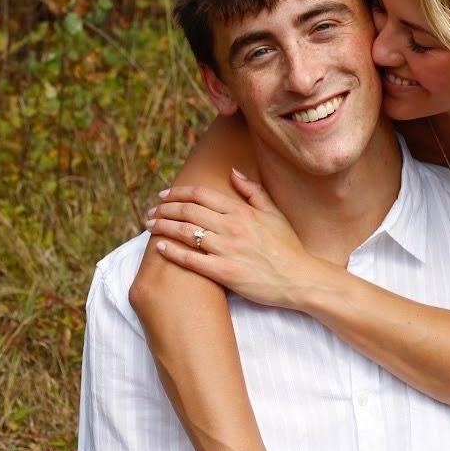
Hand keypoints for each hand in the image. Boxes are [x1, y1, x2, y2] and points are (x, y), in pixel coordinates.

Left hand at [145, 170, 316, 307]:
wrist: (300, 279)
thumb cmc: (288, 247)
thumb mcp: (274, 213)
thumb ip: (253, 191)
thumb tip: (233, 172)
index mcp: (242, 211)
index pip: (200, 195)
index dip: (177, 193)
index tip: (163, 195)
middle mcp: (232, 227)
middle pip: (187, 211)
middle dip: (164, 209)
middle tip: (150, 212)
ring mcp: (227, 250)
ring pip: (185, 232)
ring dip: (162, 227)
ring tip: (149, 226)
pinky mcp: (225, 272)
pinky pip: (191, 260)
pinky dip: (172, 251)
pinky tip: (159, 246)